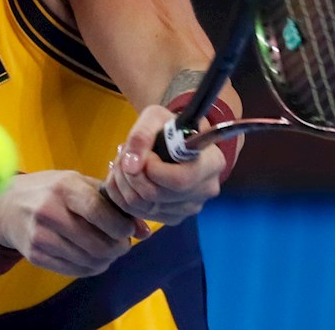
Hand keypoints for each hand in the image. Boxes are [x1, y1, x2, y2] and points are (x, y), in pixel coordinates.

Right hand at [0, 170, 150, 276]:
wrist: (6, 206)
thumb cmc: (49, 190)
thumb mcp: (77, 184)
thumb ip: (111, 203)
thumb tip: (145, 231)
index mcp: (65, 188)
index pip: (100, 212)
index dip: (121, 226)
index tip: (127, 230)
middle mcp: (50, 212)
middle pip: (98, 244)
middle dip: (119, 248)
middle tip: (122, 244)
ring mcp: (41, 236)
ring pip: (88, 261)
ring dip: (107, 260)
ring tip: (108, 251)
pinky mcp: (36, 255)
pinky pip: (74, 270)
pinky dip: (90, 267)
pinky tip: (92, 257)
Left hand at [103, 105, 223, 224]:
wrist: (174, 141)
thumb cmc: (168, 127)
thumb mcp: (155, 117)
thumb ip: (142, 135)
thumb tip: (131, 166)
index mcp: (211, 163)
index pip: (180, 180)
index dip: (153, 169)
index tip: (144, 153)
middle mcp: (205, 190)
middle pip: (156, 195)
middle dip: (131, 174)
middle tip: (125, 155)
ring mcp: (189, 208)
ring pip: (142, 206)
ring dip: (123, 182)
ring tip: (125, 162)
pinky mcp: (172, 217)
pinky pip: (138, 213)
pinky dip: (123, 195)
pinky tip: (127, 177)